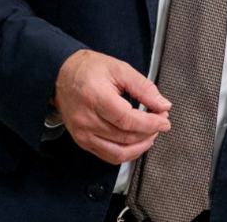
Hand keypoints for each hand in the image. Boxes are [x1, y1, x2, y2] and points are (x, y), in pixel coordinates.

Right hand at [53, 49, 171, 164]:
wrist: (61, 75)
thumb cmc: (89, 69)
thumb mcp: (120, 69)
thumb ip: (144, 87)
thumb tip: (162, 105)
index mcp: (96, 98)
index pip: (127, 121)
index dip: (150, 124)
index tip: (165, 120)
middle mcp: (86, 120)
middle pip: (125, 137)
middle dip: (149, 132)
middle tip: (160, 121)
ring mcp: (82, 134)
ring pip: (118, 152)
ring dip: (140, 146)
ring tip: (151, 133)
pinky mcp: (82, 142)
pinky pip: (108, 156)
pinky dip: (126, 153)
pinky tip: (136, 142)